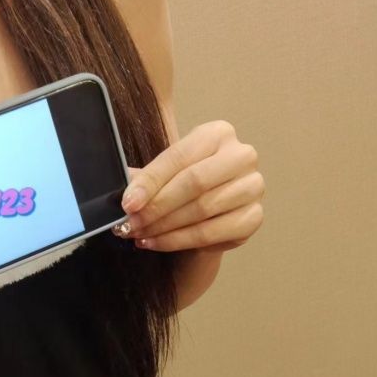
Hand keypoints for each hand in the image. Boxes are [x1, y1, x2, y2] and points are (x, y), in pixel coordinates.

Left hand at [113, 120, 264, 251]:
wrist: (210, 210)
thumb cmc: (184, 184)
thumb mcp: (164, 173)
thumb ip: (145, 178)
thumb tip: (123, 191)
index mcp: (218, 133)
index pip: (178, 157)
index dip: (150, 182)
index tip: (128, 204)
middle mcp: (241, 156)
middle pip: (194, 183)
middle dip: (156, 207)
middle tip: (130, 224)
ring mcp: (252, 187)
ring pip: (202, 210)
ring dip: (164, 227)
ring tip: (139, 235)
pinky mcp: (253, 217)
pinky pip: (211, 233)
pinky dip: (179, 241)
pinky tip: (157, 243)